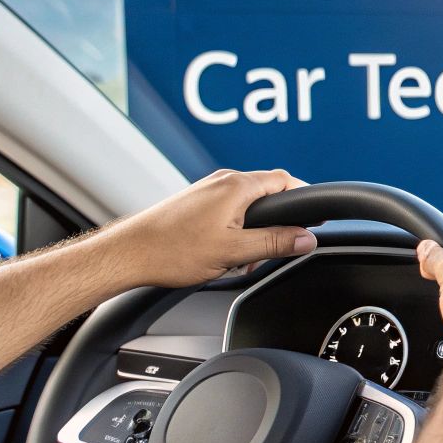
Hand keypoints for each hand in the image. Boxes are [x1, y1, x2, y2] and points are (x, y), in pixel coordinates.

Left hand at [105, 169, 316, 287]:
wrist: (128, 254)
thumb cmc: (172, 250)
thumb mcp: (234, 251)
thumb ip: (275, 243)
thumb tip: (307, 239)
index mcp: (237, 186)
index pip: (285, 181)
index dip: (304, 199)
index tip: (314, 218)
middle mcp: (223, 181)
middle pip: (267, 195)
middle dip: (274, 226)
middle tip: (266, 255)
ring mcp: (207, 191)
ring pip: (247, 207)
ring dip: (252, 234)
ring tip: (238, 261)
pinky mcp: (196, 203)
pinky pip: (228, 212)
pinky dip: (235, 232)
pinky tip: (222, 256)